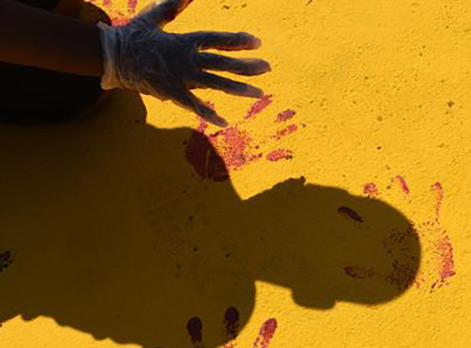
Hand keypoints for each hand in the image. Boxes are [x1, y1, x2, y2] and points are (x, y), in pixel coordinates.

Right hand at [97, 0, 268, 125]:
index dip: (237, 40)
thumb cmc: (133, 37)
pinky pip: (194, 105)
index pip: (217, 40)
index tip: (257, 41)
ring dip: (238, 88)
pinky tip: (225, 121)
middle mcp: (187, 59)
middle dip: (247, 65)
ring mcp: (181, 77)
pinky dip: (209, 114)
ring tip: (258, 92)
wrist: (111, 56)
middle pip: (223, 62)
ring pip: (216, 83)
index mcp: (184, 41)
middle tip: (267, 67)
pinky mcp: (172, 92)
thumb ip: (172, 7)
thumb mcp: (153, 18)